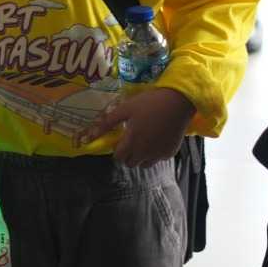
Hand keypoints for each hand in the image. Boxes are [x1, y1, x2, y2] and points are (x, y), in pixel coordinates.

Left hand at [78, 87, 194, 165]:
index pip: (118, 157)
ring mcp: (158, 154)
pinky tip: (158, 138)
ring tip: (144, 140)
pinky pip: (158, 158)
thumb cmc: (149, 103)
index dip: (117, 149)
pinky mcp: (170, 153)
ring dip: (141, 156)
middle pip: (130, 163)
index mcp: (131, 142)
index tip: (121, 139)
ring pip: (145, 164)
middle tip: (132, 139)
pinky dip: (155, 153)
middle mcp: (144, 152)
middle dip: (128, 154)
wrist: (178, 101)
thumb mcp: (126, 109)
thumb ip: (107, 123)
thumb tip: (89, 135)